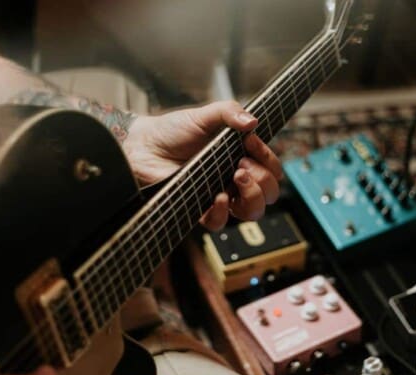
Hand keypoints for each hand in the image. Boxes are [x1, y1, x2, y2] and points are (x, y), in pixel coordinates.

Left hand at [123, 101, 282, 230]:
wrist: (143, 145)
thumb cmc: (173, 130)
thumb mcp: (204, 115)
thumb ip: (229, 111)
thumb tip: (252, 121)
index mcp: (241, 157)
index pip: (271, 167)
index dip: (268, 158)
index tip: (250, 143)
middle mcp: (234, 178)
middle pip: (269, 193)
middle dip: (264, 179)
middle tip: (242, 165)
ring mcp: (219, 194)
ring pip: (252, 211)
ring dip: (252, 196)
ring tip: (235, 177)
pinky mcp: (199, 207)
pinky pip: (219, 222)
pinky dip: (222, 211)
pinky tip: (217, 196)